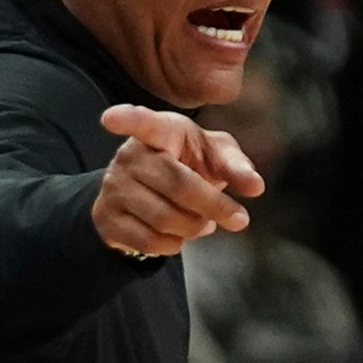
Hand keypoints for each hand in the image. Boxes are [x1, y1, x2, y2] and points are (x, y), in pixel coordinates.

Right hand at [92, 104, 264, 257]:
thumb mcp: (214, 155)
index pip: (142, 123)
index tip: (110, 118)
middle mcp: (130, 156)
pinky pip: (148, 241)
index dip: (128, 119)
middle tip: (239, 219)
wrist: (146, 192)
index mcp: (159, 132)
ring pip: (164, 218)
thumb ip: (236, 165)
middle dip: (214, 206)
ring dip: (194, 228)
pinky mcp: (107, 217)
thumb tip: (255, 186)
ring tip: (204, 223)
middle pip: (177, 185)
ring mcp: (114, 187)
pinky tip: (179, 235)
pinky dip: (173, 244)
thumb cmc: (189, 164)